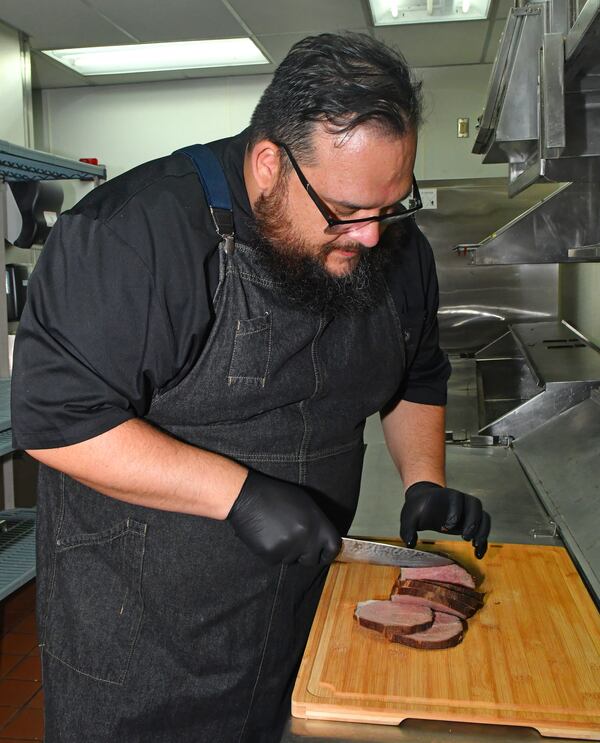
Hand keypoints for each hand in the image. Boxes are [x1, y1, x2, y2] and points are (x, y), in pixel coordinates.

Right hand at [227, 470, 341, 565]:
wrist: (247, 496)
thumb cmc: (275, 496)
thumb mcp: (304, 503)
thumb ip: (316, 522)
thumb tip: (322, 539)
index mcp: (316, 521)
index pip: (333, 547)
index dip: (328, 553)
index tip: (323, 554)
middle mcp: (306, 536)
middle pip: (311, 559)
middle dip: (304, 555)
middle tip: (291, 541)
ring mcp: (289, 546)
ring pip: (291, 560)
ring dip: (285, 552)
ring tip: (275, 531)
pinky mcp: (271, 553)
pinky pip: (275, 560)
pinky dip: (271, 552)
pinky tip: (265, 536)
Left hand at [400, 481, 489, 558]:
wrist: (424, 502)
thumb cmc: (417, 508)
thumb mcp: (409, 516)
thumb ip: (408, 528)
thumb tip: (409, 544)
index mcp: (447, 495)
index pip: (457, 499)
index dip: (455, 512)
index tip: (447, 527)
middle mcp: (462, 501)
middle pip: (476, 506)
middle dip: (473, 522)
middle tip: (466, 538)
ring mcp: (468, 512)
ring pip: (484, 517)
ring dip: (482, 531)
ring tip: (476, 547)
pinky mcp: (470, 523)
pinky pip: (482, 530)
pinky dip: (483, 542)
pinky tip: (478, 555)